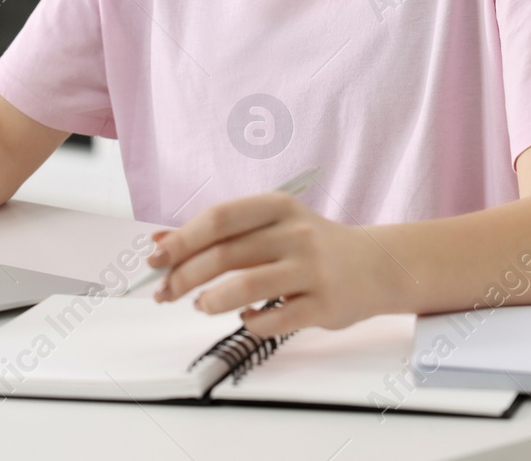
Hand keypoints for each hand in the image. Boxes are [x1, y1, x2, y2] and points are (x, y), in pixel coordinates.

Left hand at [146, 191, 391, 336]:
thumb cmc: (310, 245)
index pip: (220, 218)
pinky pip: (275, 319)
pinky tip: (246, 318)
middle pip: (227, 254)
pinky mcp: (324, 305)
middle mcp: (295, 234)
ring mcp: (312, 269)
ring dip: (212, 301)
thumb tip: (160, 242)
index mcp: (277, 207)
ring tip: (201, 306)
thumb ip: (217, 233)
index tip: (155, 257)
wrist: (376, 265)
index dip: (183, 239)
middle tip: (165, 292)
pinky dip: (251, 323)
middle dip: (185, 276)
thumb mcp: (268, 226)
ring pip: (248, 287)